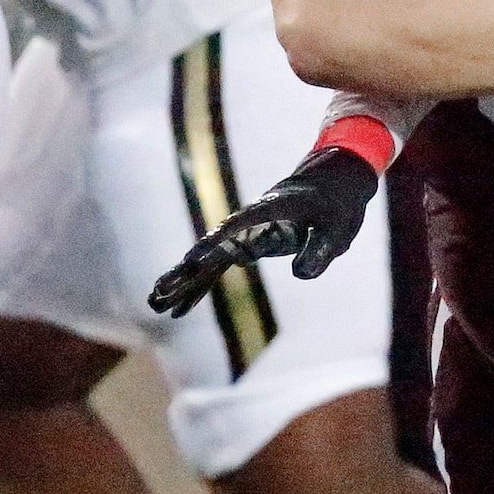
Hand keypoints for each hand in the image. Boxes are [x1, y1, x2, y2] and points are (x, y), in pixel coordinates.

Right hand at [147, 147, 378, 315]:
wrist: (332, 185)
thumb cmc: (336, 204)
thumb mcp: (338, 228)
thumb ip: (322, 249)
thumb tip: (300, 275)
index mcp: (269, 210)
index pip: (238, 227)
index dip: (218, 242)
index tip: (195, 259)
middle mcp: (248, 223)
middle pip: (212, 248)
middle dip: (185, 271)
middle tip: (159, 292)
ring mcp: (244, 235)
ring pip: (208, 262)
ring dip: (184, 283)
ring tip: (155, 304)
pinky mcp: (246, 246)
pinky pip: (217, 269)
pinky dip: (200, 287)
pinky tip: (180, 308)